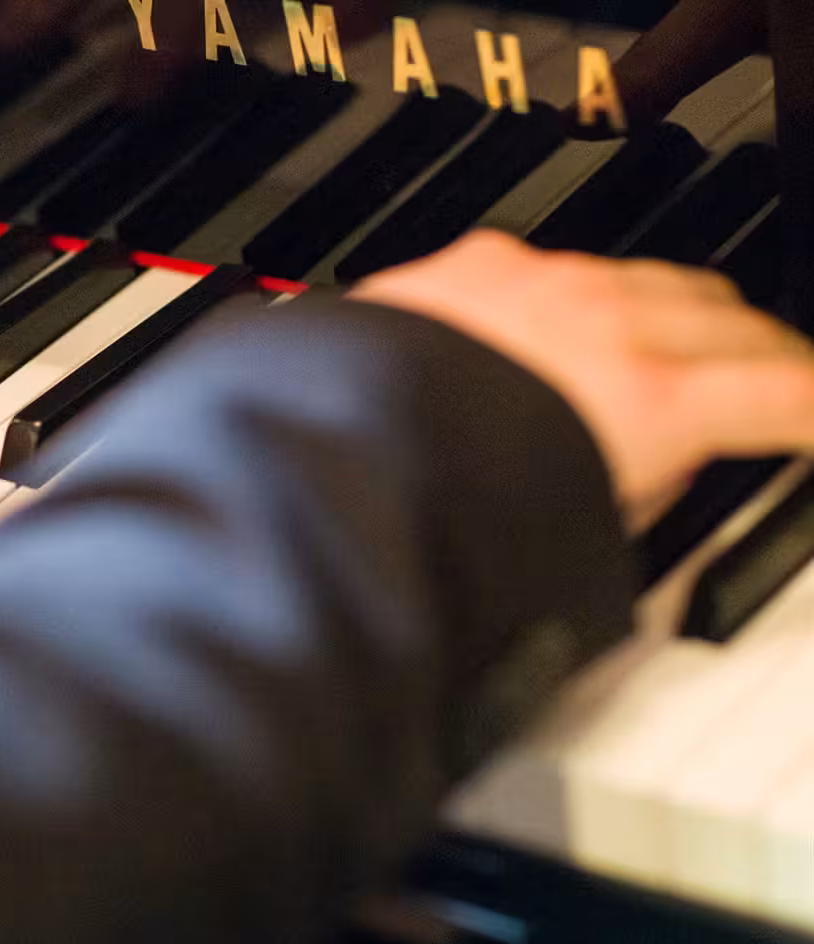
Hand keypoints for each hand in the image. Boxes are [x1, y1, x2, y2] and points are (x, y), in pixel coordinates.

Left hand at [350, 230, 813, 526]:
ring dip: (681, 313)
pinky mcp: (477, 266)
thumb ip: (643, 486)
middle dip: (762, 353)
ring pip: (652, 279)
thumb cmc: (439, 504)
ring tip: (685, 349)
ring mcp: (543, 284)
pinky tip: (568, 320)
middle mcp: (608, 323)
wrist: (328, 450)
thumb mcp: (579, 530)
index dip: (811, 411)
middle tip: (771, 386)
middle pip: (732, 318)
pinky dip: (583, 293)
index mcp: (655, 399)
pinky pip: (559, 263)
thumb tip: (660, 473)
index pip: (787, 391)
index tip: (810, 423)